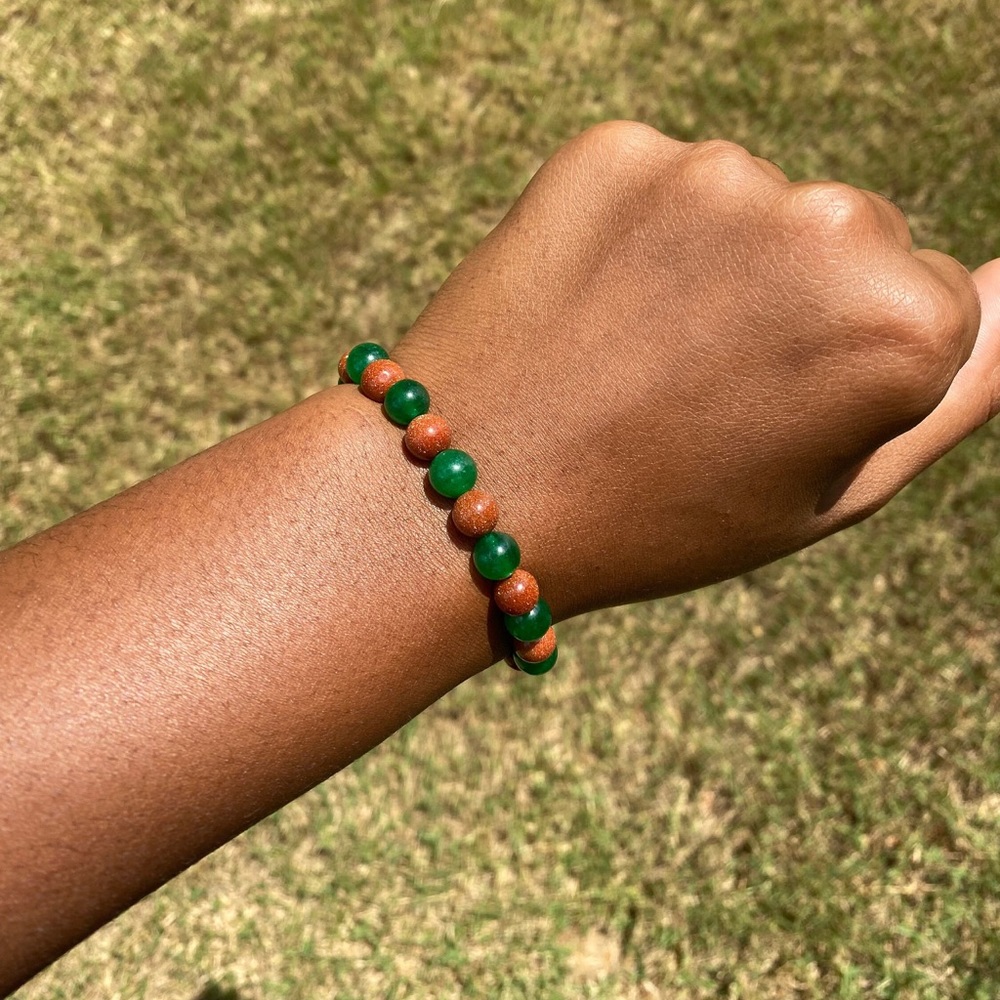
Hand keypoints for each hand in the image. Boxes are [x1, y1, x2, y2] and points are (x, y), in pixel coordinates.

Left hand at [394, 122, 998, 618]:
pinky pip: (664, 182)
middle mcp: (826, 219)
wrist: (473, 492)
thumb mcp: (833, 493)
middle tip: (696, 391)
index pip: (931, 309)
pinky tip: (593, 305)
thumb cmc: (664, 515)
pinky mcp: (615, 150)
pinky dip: (641, 232)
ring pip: (757, 206)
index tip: (769, 420)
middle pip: (854, 238)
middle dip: (796, 304)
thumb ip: (958, 388)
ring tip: (637, 354)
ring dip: (716, 265)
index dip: (848, 374)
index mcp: (901, 321)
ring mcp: (712, 172)